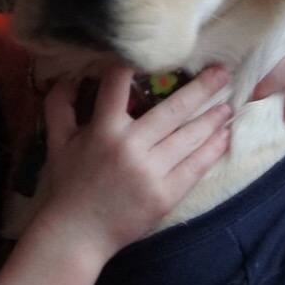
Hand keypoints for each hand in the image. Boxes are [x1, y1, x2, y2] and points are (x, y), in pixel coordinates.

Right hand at [37, 63, 231, 264]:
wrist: (77, 234)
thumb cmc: (67, 186)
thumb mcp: (56, 142)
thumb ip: (59, 106)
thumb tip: (68, 75)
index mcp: (103, 130)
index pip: (119, 85)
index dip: (136, 64)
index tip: (160, 50)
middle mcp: (130, 147)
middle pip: (173, 110)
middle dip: (201, 88)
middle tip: (222, 72)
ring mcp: (151, 172)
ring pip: (189, 137)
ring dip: (213, 118)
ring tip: (229, 105)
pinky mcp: (165, 194)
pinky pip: (195, 167)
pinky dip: (212, 150)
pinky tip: (224, 137)